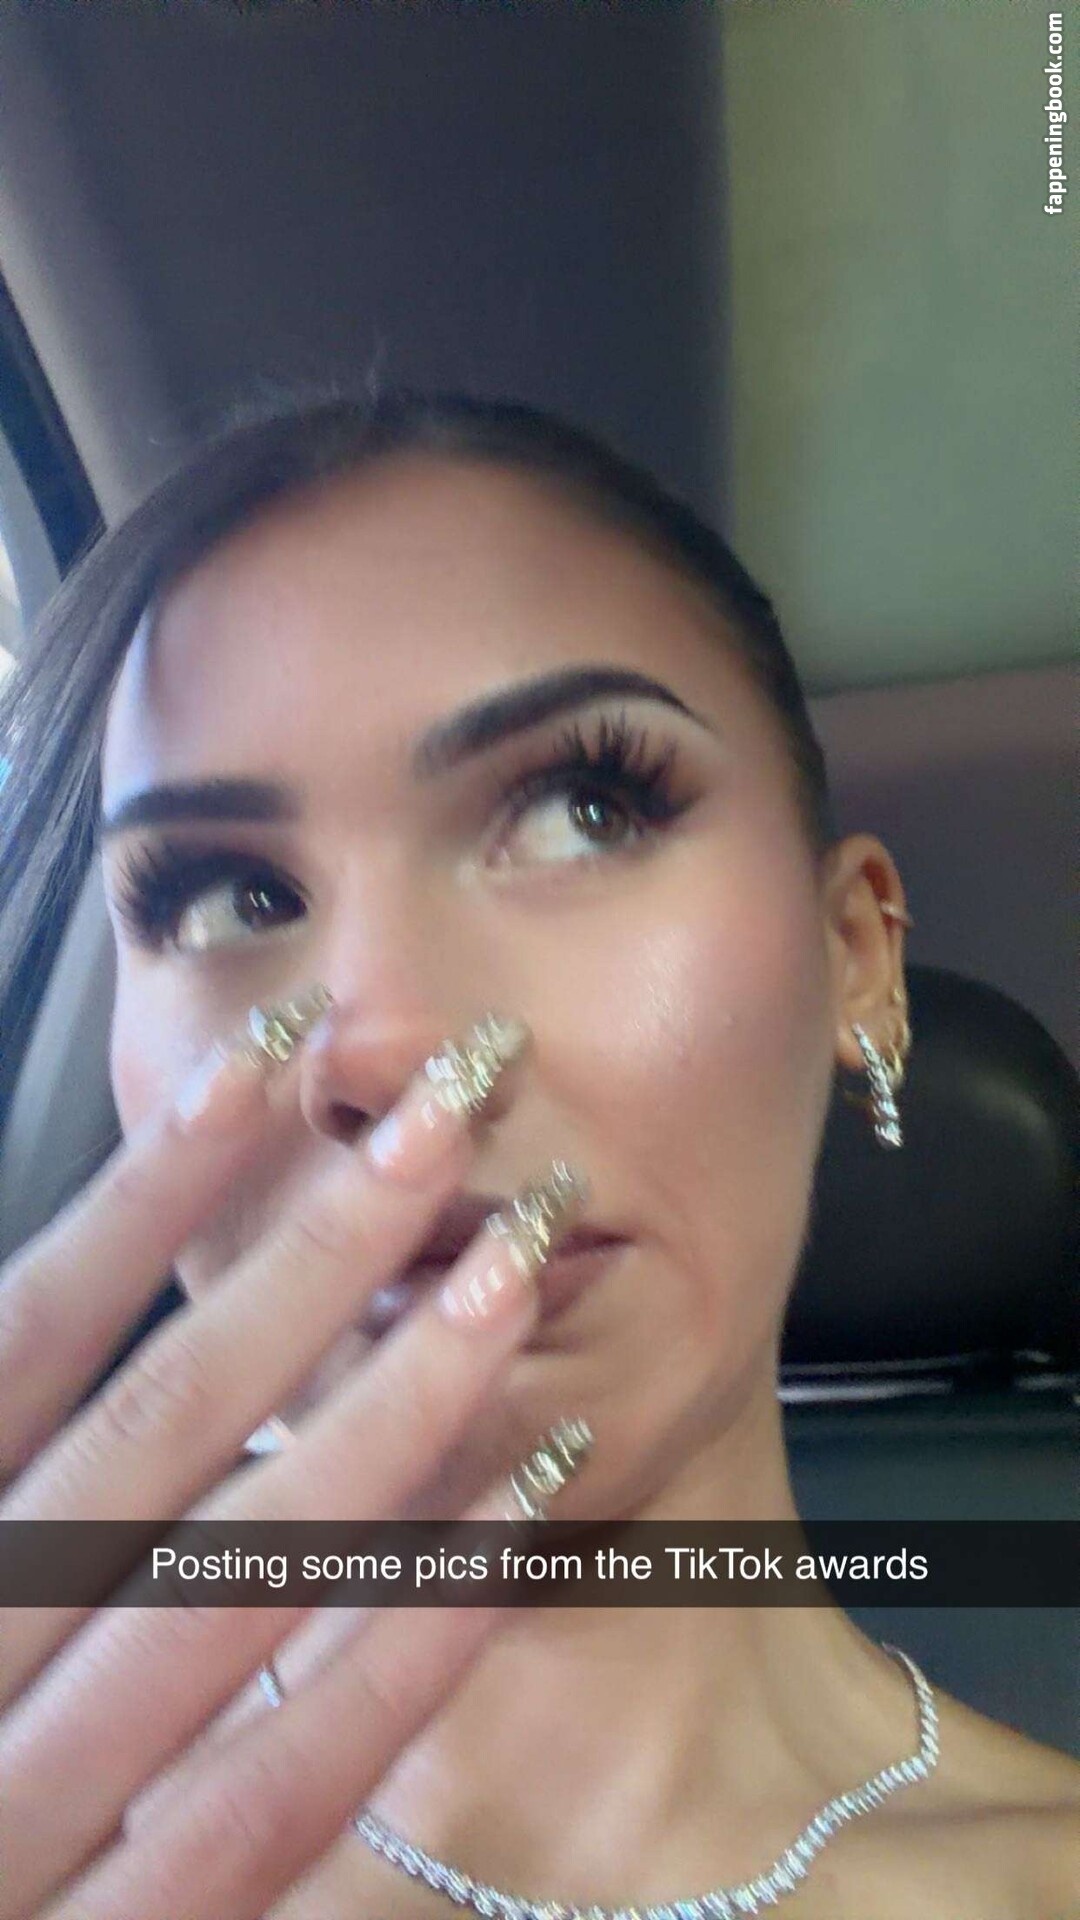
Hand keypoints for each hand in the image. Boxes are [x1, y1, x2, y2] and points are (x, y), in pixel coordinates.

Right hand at [0, 994, 587, 1919]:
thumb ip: (11, 1436)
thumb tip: (87, 1284)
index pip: (26, 1339)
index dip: (148, 1193)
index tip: (271, 1058)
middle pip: (156, 1428)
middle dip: (317, 1255)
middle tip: (456, 1105)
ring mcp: (27, 1820)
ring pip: (237, 1579)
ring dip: (395, 1412)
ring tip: (518, 1269)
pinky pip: (281, 1780)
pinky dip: (407, 1637)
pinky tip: (522, 1510)